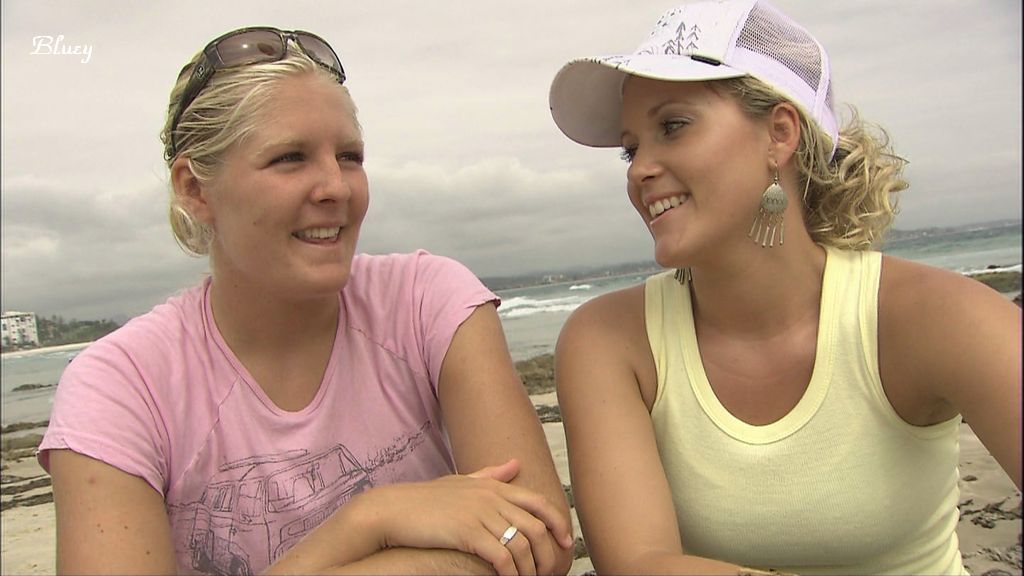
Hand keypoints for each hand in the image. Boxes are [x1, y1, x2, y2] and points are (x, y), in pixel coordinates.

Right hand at [361, 458, 571, 574]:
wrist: (393, 510)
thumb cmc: (425, 499)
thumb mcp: (461, 481)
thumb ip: (490, 475)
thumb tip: (516, 464)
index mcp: (493, 486)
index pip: (539, 502)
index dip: (558, 523)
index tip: (566, 542)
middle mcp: (491, 497)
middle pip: (537, 526)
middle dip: (549, 553)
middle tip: (551, 571)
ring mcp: (480, 514)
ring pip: (523, 544)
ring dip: (531, 569)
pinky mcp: (467, 533)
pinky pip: (502, 557)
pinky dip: (511, 574)